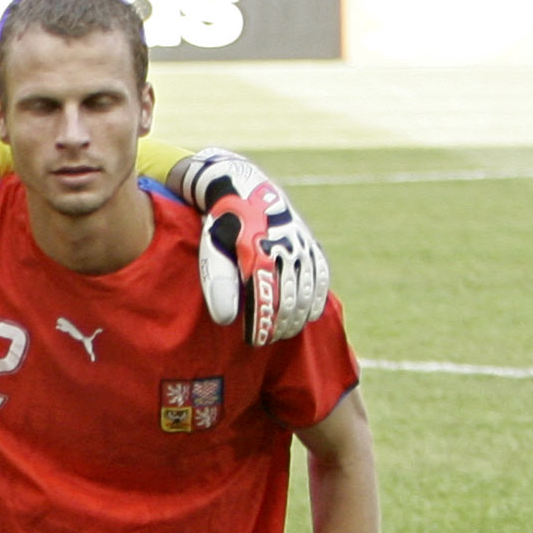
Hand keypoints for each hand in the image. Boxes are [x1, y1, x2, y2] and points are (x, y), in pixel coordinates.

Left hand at [172, 148, 329, 345]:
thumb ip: (218, 285)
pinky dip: (317, 296)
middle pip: (287, 298)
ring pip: (306, 289)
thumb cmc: (221, 228)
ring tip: (284, 332)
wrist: (245, 190)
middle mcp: (282, 248)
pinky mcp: (310, 243)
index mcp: (255, 252)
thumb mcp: (211, 252)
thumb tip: (226, 320)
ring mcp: (300, 245)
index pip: (263, 299)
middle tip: (268, 341)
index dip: (261, 324)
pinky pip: (320, 275)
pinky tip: (310, 315)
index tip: (255, 341)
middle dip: (279, 324)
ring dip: (297, 315)